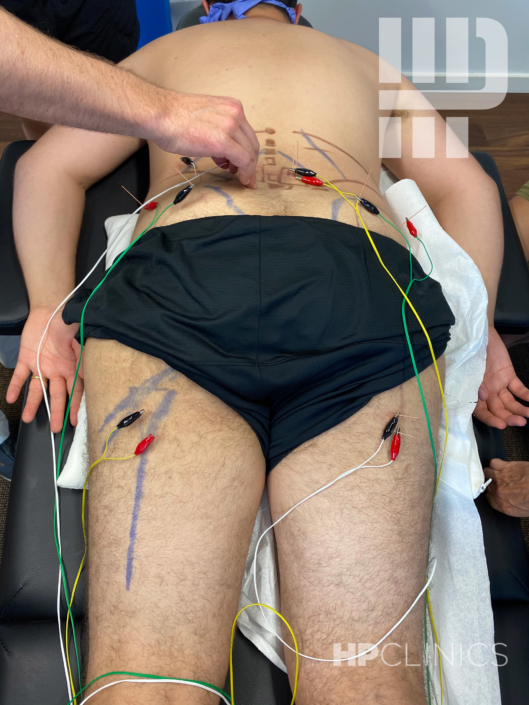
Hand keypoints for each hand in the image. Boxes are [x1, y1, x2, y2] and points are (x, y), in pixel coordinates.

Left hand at [6, 306, 82, 432]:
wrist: (51, 309)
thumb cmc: (70, 323)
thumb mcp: (81, 340)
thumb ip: (84, 357)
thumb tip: (89, 374)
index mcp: (72, 368)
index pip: (75, 392)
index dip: (74, 407)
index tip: (73, 422)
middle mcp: (57, 371)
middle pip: (57, 395)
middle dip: (56, 412)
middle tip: (55, 429)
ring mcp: (42, 366)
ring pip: (37, 389)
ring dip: (33, 404)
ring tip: (28, 419)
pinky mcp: (27, 359)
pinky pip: (21, 376)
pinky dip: (15, 387)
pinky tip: (11, 398)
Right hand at [153, 92, 259, 188]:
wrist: (161, 115)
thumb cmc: (174, 119)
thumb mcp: (205, 121)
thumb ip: (218, 133)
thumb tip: (223, 154)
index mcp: (231, 106)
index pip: (247, 133)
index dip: (248, 151)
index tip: (244, 164)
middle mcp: (235, 113)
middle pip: (252, 143)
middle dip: (251, 162)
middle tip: (246, 175)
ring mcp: (231, 126)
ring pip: (250, 153)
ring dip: (249, 169)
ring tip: (242, 178)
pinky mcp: (224, 141)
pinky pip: (244, 160)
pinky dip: (246, 172)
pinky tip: (242, 179)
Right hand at [473, 326, 528, 428]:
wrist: (477, 335)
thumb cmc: (467, 352)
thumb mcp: (467, 370)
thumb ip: (473, 385)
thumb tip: (482, 398)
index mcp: (472, 393)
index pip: (482, 412)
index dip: (491, 420)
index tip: (501, 425)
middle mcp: (486, 392)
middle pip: (498, 410)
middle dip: (509, 418)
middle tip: (520, 423)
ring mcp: (498, 384)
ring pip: (510, 402)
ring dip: (520, 410)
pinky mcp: (508, 376)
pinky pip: (518, 388)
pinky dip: (526, 395)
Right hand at [484, 458, 528, 516]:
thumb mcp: (522, 511)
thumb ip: (509, 506)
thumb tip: (504, 501)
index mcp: (503, 505)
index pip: (488, 499)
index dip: (491, 494)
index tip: (494, 492)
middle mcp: (498, 492)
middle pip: (486, 485)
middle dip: (491, 483)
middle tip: (498, 482)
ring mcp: (500, 478)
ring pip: (486, 472)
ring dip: (490, 473)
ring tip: (497, 473)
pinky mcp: (506, 466)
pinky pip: (493, 463)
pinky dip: (495, 464)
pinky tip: (500, 466)